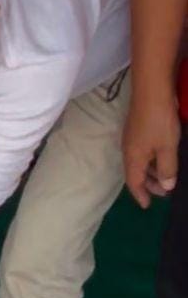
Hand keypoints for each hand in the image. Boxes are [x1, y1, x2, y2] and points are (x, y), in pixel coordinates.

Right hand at [123, 91, 180, 207]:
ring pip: (140, 162)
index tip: (147, 206)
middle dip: (149, 184)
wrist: (152, 92)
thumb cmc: (159, 122)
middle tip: (165, 191)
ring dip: (151, 172)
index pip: (134, 182)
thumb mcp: (167, 148)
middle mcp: (128, 150)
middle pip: (136, 173)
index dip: (140, 195)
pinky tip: (162, 157)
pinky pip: (142, 152)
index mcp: (133, 158)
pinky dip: (151, 160)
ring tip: (167, 175)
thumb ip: (167, 169)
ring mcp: (131, 138)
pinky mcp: (137, 129)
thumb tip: (166, 185)